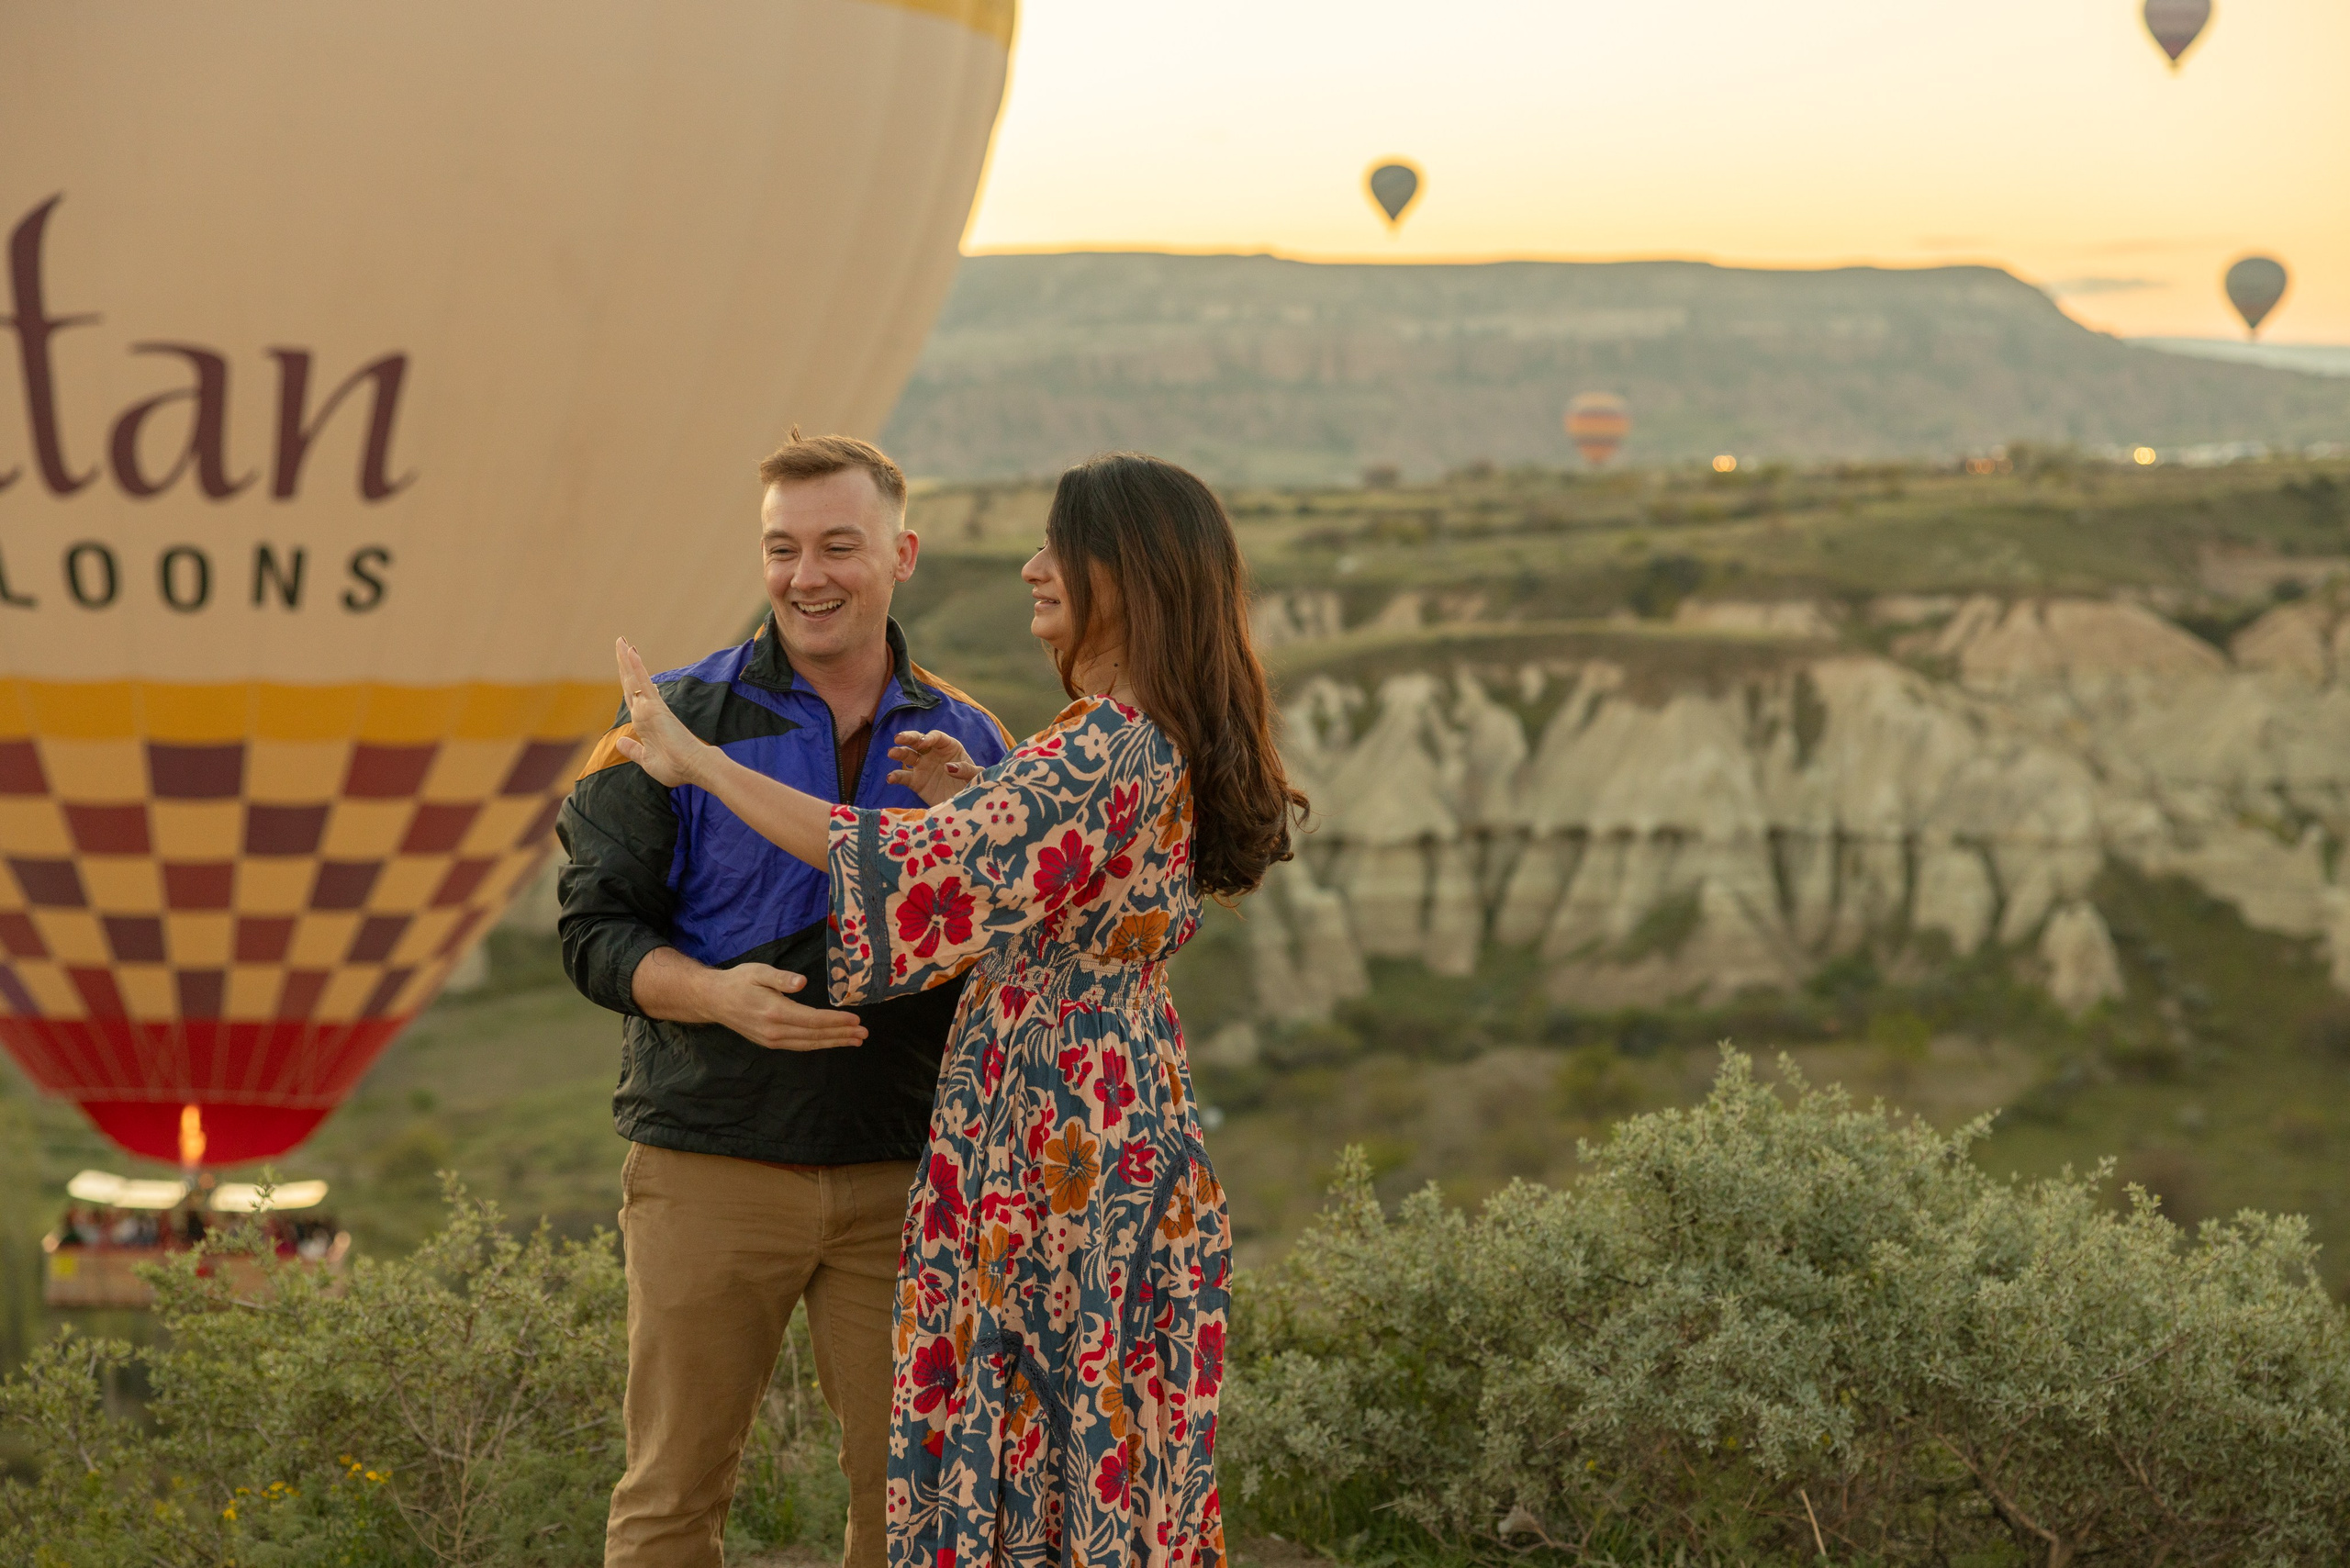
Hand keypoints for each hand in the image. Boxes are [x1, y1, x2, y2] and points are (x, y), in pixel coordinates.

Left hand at [612, 637, 709, 787]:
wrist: (694, 767)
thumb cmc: (675, 768)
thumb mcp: (646, 761)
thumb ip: (633, 750)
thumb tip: (620, 742)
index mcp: (644, 724)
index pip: (632, 698)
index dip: (627, 682)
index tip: (625, 666)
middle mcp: (647, 712)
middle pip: (630, 683)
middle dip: (624, 663)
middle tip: (619, 642)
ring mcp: (651, 707)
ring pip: (634, 678)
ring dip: (626, 659)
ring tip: (620, 640)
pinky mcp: (655, 706)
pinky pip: (643, 682)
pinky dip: (636, 666)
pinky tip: (630, 651)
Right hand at [698, 964, 864, 1051]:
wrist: (714, 1000)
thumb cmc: (738, 981)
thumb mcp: (758, 971)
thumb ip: (780, 977)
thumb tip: (802, 982)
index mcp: (774, 1011)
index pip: (813, 1019)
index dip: (836, 1021)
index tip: (856, 1020)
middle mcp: (775, 1030)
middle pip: (815, 1035)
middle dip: (841, 1034)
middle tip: (864, 1033)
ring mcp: (772, 1040)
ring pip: (809, 1043)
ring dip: (833, 1042)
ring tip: (855, 1041)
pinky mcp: (770, 1042)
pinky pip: (799, 1046)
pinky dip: (818, 1044)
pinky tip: (831, 1041)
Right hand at [886, 729, 978, 804]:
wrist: (965, 805)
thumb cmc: (973, 785)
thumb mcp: (976, 776)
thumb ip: (967, 769)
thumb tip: (948, 767)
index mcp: (949, 747)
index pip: (937, 737)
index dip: (929, 737)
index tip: (923, 743)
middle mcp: (933, 753)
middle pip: (918, 740)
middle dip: (908, 737)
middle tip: (898, 738)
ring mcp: (923, 766)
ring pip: (908, 755)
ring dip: (899, 753)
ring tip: (891, 753)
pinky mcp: (916, 781)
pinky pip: (904, 777)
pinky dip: (896, 776)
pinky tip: (890, 778)